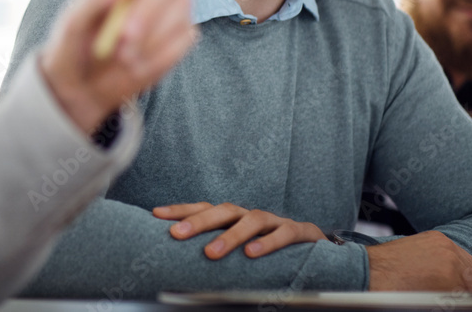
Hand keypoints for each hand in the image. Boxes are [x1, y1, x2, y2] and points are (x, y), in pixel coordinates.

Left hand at [40, 0, 195, 135]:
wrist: (80, 85)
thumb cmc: (72, 44)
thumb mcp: (72, 23)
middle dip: (150, 6)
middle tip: (125, 36)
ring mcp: (166, 6)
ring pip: (183, 1)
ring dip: (155, 32)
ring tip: (123, 56)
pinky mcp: (179, 33)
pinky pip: (186, 35)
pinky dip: (162, 53)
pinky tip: (138, 63)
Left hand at [152, 202, 325, 259]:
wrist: (316, 248)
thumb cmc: (269, 249)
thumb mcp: (239, 249)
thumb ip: (216, 250)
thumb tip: (178, 262)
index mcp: (234, 218)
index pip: (204, 208)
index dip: (180, 210)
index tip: (156, 215)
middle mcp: (250, 215)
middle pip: (223, 210)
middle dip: (198, 221)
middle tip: (176, 234)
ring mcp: (275, 221)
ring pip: (252, 220)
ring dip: (230, 236)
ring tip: (211, 252)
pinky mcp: (300, 232)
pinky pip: (284, 234)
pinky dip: (268, 243)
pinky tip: (252, 254)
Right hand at [366, 231, 471, 291]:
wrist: (369, 270)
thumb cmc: (384, 265)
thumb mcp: (413, 251)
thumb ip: (436, 257)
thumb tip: (451, 274)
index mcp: (440, 239)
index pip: (469, 263)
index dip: (462, 276)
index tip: (454, 284)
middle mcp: (449, 250)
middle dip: (464, 286)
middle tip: (447, 293)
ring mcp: (451, 265)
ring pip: (471, 289)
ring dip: (458, 294)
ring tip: (435, 295)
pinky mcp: (449, 282)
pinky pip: (462, 299)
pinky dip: (451, 301)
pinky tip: (432, 298)